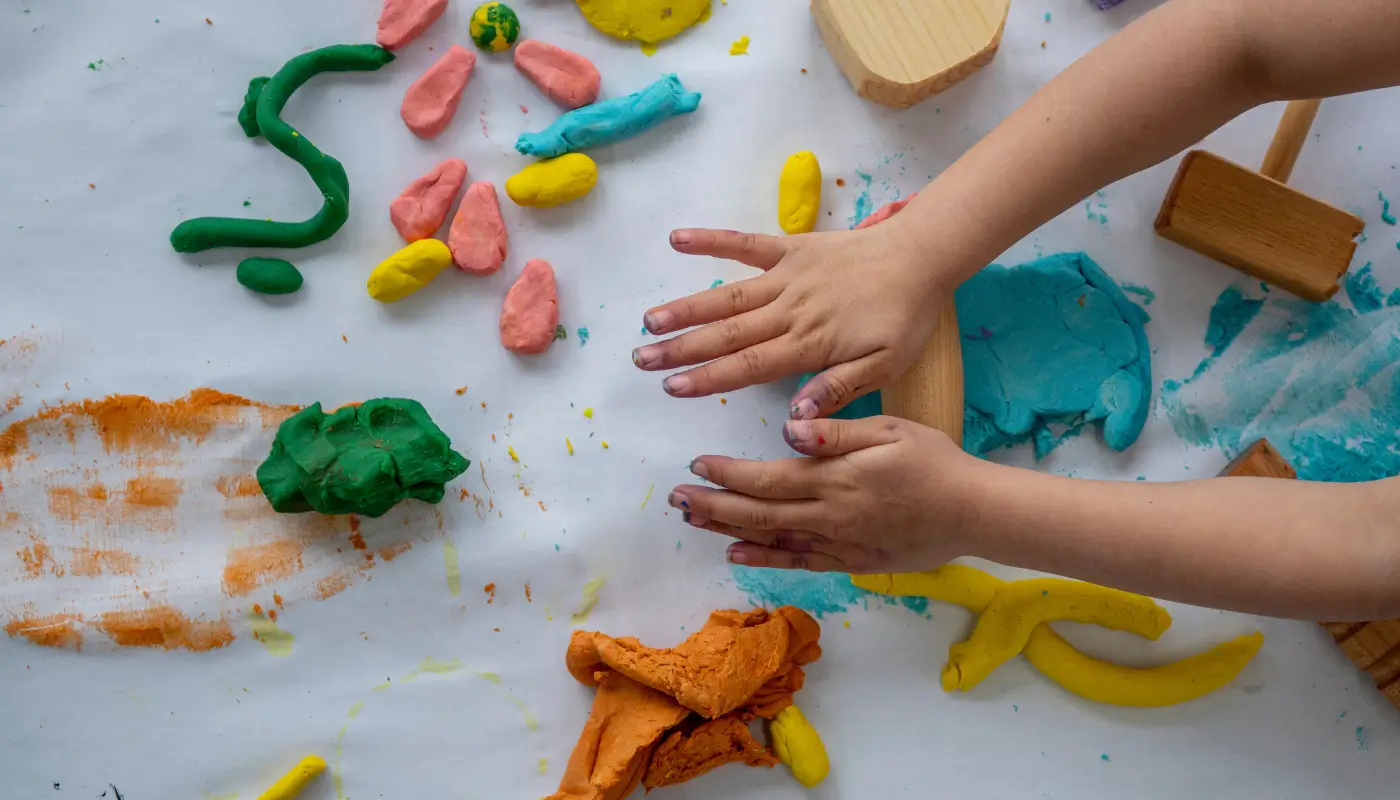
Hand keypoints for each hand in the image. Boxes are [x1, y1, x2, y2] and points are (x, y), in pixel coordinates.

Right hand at [632, 222, 947, 418]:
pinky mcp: (791, 248)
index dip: (706, 377)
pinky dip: (712, 240)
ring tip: (649, 320)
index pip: (747, 366)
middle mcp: (789, 310)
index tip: (672, 387)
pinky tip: (677, 240)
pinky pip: (745, 244)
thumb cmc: (904, 317)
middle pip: (726, 333)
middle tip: (641, 359)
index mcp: (809, 344)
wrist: (921, 257)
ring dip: (686, 307)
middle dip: (681, 348)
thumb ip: (837, 389)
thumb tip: (794, 417)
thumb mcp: (884, 366)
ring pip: (727, 295)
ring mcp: (787, 276)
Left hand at [667, 416, 989, 572]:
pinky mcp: (850, 561)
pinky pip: (798, 563)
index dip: (727, 473)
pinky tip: (737, 556)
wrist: (973, 513)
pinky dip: (764, 560)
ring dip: (727, 531)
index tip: (696, 465)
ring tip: (693, 523)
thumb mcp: (890, 431)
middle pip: (757, 512)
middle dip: (712, 505)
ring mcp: (837, 542)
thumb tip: (791, 427)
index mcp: (834, 477)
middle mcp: (827, 514)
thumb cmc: (934, 461)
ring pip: (770, 539)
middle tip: (675, 499)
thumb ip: (837, 431)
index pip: (766, 477)